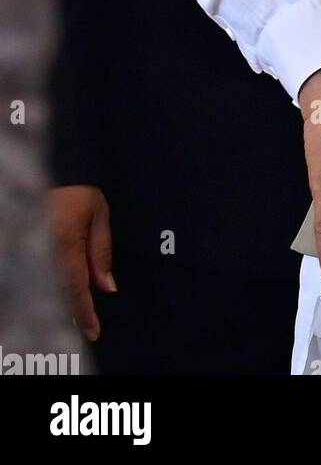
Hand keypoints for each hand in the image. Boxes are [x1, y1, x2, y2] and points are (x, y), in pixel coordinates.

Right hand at [48, 185, 115, 340]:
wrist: (52, 171)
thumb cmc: (79, 192)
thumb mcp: (99, 214)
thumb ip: (101, 251)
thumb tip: (108, 287)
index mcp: (66, 245)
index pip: (76, 288)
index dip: (85, 313)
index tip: (94, 332)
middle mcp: (46, 253)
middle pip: (59, 294)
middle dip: (73, 313)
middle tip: (86, 328)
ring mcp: (34, 252)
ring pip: (48, 289)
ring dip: (62, 304)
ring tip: (76, 318)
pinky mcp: (28, 249)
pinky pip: (39, 277)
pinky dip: (52, 289)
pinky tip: (60, 297)